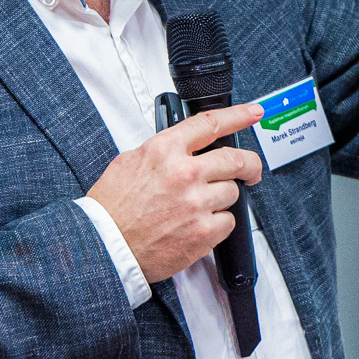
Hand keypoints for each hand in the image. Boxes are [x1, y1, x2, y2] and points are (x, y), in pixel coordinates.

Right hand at [88, 103, 264, 285]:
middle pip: (236, 159)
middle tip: (251, 170)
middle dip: (250, 164)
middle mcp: (184, 173)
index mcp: (164, 150)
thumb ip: (162, 151)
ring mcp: (196, 203)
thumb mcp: (129, 162)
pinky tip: (199, 225)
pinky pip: (229, 221)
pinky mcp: (203, 232)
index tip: (253, 113)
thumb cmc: (112, 208)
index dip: (239, 116)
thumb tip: (184, 147)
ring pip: (233, 192)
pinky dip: (219, 223)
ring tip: (201, 206)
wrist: (105, 245)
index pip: (211, 123)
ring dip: (223, 197)